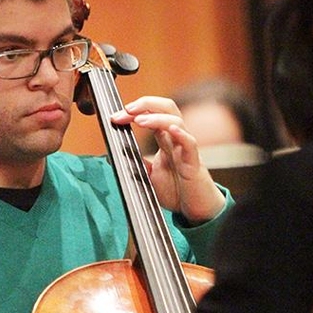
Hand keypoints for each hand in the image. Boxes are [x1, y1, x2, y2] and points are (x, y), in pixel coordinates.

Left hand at [110, 96, 225, 223]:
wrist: (196, 209)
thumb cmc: (177, 191)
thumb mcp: (150, 176)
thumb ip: (138, 164)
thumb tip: (117, 156)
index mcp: (165, 141)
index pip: (150, 116)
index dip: (133, 113)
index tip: (115, 118)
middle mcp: (176, 140)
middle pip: (166, 108)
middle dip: (146, 103)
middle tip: (127, 109)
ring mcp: (185, 149)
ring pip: (176, 121)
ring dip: (157, 117)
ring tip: (139, 120)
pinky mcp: (193, 163)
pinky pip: (190, 143)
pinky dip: (181, 134)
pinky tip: (171, 129)